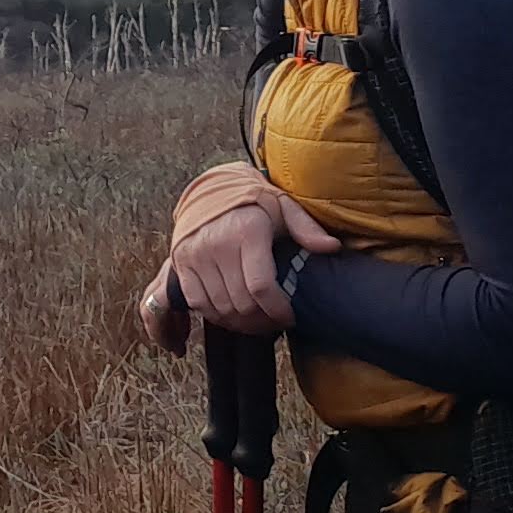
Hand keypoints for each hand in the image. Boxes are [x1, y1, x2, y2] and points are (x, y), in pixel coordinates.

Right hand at [147, 185, 339, 351]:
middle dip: (262, 321)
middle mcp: (217, 244)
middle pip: (241, 303)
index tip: (290, 317)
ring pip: (220, 308)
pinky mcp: (180, 262)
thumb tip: (332, 248)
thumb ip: (307, 229)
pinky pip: (198, 302)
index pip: (261, 287)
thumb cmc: (255, 203)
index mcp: (247, 231)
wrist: (212, 189)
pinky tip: (233, 313)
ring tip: (258, 321)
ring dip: (241, 323)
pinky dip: (216, 315)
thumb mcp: (284, 208)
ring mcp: (195, 255)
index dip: (277, 310)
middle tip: (276, 322)